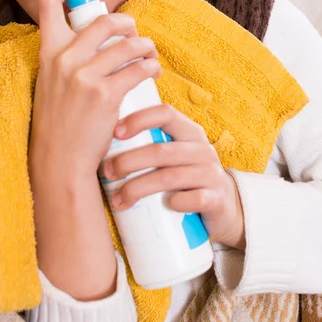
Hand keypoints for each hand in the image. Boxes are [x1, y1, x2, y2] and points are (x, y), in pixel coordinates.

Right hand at [29, 0, 162, 176]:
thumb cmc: (57, 122)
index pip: (48, 4)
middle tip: (134, 33)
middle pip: (105, 21)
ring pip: (128, 44)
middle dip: (127, 23)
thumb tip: (93, 39)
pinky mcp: (106, 94)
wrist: (58, 160)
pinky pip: (139, 69)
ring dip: (146, 46)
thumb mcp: (50, 82)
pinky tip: (154, 72)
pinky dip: (151, 67)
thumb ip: (64, 58)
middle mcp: (64, 59)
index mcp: (47, 52)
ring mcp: (85, 76)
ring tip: (150, 55)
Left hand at [102, 104, 245, 249]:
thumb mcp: (172, 154)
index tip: (115, 132)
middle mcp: (202, 149)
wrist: (222, 207)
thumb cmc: (183, 176)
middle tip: (107, 173)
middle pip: (161, 150)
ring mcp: (211, 174)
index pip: (165, 113)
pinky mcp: (217, 199)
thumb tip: (98, 135)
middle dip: (128, 161)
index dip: (139, 119)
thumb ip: (149, 141)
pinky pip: (195, 199)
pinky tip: (165, 206)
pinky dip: (177, 203)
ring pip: (171, 177)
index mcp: (189, 131)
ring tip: (118, 200)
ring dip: (139, 188)